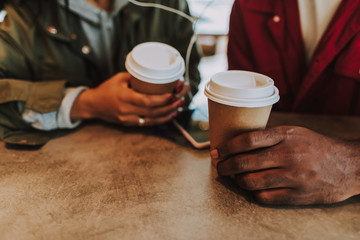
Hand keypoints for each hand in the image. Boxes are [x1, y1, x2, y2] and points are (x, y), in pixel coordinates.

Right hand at [71, 72, 188, 125]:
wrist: (93, 105)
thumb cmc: (106, 89)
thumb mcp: (119, 79)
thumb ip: (136, 78)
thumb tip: (156, 74)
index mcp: (123, 97)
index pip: (146, 100)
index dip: (162, 99)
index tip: (174, 93)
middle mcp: (126, 110)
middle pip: (153, 110)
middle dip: (170, 104)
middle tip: (182, 96)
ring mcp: (128, 119)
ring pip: (153, 119)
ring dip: (169, 112)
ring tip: (180, 104)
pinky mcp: (130, 124)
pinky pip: (149, 123)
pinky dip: (162, 119)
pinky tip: (171, 113)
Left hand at [212, 126, 359, 204]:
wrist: (348, 166)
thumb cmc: (317, 147)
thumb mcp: (295, 133)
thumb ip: (270, 137)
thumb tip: (239, 143)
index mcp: (286, 136)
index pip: (248, 140)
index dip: (227, 146)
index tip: (217, 151)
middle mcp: (288, 155)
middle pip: (245, 162)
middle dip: (226, 166)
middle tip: (220, 167)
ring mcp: (293, 177)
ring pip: (251, 181)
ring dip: (237, 180)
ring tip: (235, 178)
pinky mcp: (297, 195)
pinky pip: (265, 197)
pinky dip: (253, 193)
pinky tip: (252, 188)